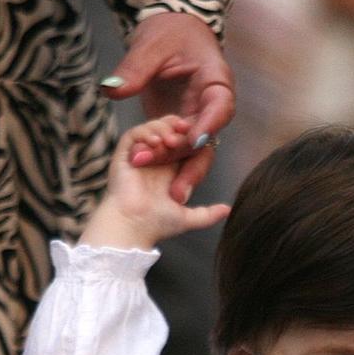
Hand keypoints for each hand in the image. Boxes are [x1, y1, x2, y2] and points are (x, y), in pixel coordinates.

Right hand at [81, 116, 231, 249]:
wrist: (133, 227)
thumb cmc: (156, 225)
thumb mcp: (188, 218)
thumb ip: (208, 213)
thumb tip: (228, 210)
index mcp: (168, 171)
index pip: (180, 144)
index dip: (189, 136)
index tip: (199, 137)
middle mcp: (153, 161)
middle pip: (166, 131)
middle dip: (177, 127)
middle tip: (186, 131)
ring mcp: (138, 157)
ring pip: (151, 129)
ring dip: (163, 128)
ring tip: (172, 140)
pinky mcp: (124, 155)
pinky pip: (134, 134)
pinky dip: (146, 132)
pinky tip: (157, 141)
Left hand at [100, 12, 235, 201]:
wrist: (169, 32)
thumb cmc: (169, 32)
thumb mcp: (151, 45)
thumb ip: (134, 68)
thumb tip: (113, 90)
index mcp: (216, 81)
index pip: (219, 107)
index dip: (209, 126)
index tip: (193, 140)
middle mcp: (211, 106)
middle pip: (207, 138)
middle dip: (185, 157)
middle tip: (162, 170)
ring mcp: (197, 119)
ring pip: (193, 151)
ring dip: (174, 166)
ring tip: (157, 182)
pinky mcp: (181, 128)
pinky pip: (176, 149)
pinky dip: (162, 159)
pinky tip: (144, 168)